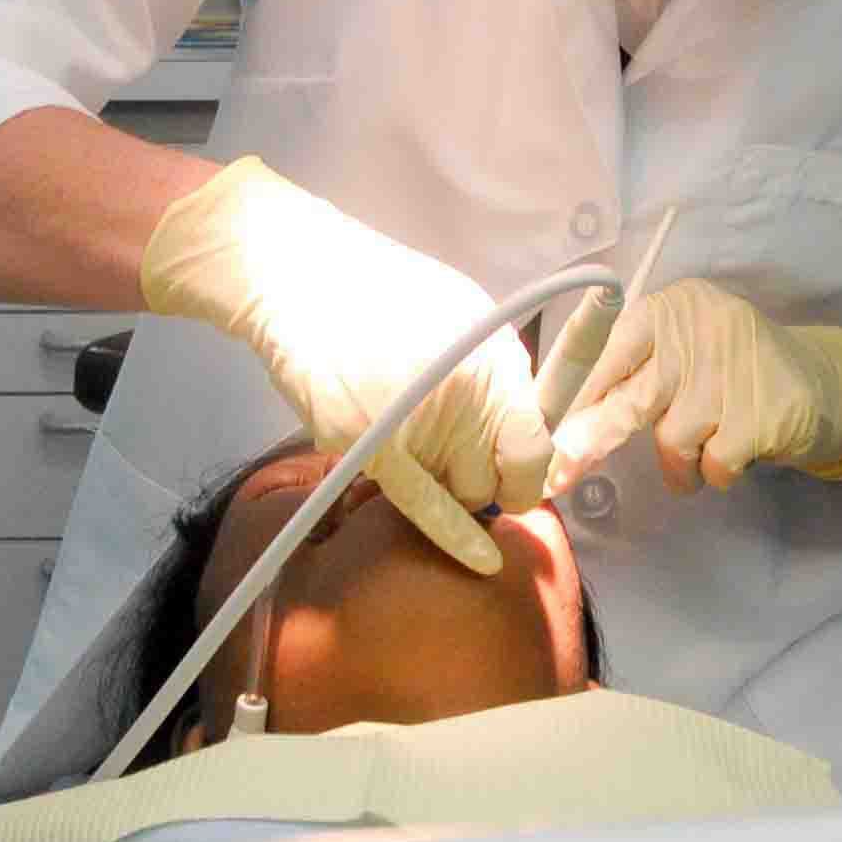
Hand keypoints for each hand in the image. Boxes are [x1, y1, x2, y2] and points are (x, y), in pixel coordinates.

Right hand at [137, 159, 549, 575]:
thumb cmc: (388, 294)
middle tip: (453, 455)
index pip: (536, 447)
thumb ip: (498, 372)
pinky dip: (455, 536)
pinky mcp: (371, 446)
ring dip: (443, 481)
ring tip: (410, 437)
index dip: (531, 471)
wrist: (305, 283)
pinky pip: (424, 507)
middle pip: (491, 478)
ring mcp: (418, 423)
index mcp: (493, 359)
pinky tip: (481, 559)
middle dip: (481, 478)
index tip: (519, 478)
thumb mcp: (467, 315)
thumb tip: (525, 424)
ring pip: (455, 492)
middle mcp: (464, 397)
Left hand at [543, 278, 841, 496]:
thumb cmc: (729, 373)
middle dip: (594, 441)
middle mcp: (699, 329)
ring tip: (704, 448)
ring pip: (672, 439)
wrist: (820, 384)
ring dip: (681, 462)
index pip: (611, 350)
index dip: (577, 397)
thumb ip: (631, 380)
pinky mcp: (760, 414)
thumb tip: (565, 430)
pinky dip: (716, 471)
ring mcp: (732, 371)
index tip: (550, 435)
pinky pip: (712, 464)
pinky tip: (737, 451)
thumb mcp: (681, 355)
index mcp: (670, 308)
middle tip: (562, 476)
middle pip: (631, 398)